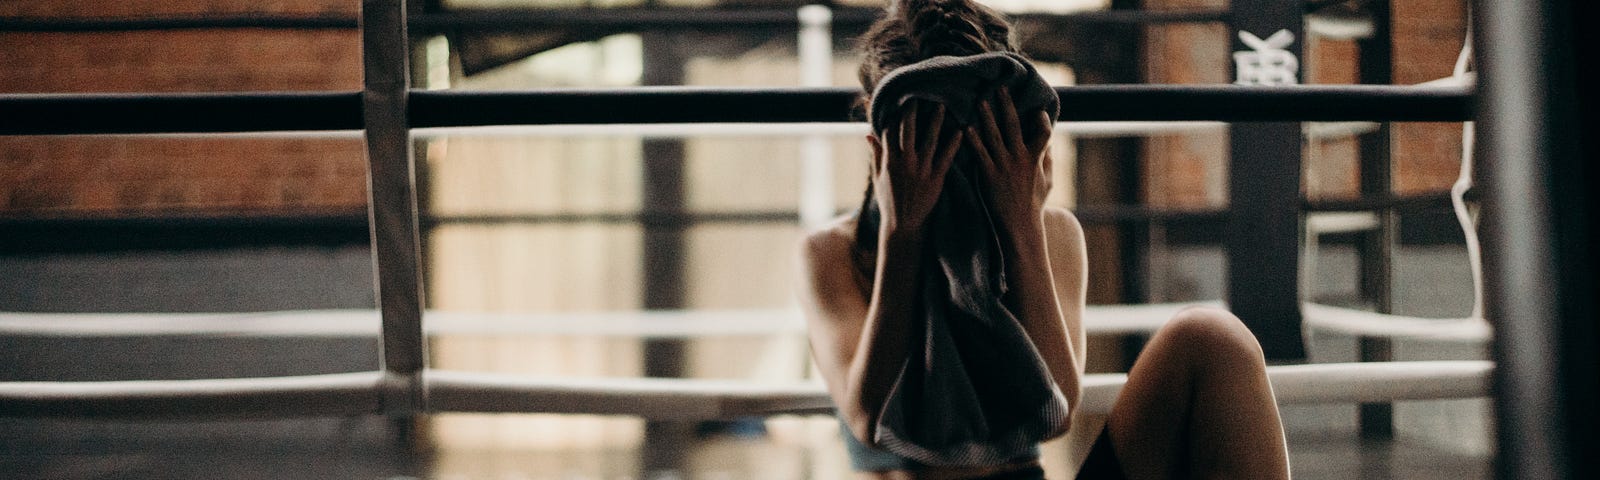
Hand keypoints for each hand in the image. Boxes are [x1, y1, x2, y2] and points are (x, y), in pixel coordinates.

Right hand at [868, 101, 964, 234]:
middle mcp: (905, 163)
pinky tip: (960, 130)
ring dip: (935, 121)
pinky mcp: (936, 179)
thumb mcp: (878, 177)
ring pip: (929, 140)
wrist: (903, 225)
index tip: (899, 99)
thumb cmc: (889, 201)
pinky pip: (946, 158)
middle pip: (908, 131)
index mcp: (890, 161)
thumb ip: (876, 154)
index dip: (894, 115)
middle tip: (919, 93)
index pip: (890, 132)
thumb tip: (868, 134)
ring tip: (941, 105)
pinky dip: (953, 144)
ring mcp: (921, 171)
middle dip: (913, 111)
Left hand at [966, 86, 1053, 228]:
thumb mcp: (1048, 182)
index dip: (1042, 120)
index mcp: (1036, 159)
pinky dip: (973, 140)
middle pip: (1014, 126)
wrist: (1019, 226)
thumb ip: (1048, 161)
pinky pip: (980, 154)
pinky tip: (966, 128)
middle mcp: (1020, 159)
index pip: (1044, 133)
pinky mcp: (988, 176)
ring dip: (987, 117)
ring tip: (980, 101)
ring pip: (994, 135)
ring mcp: (1003, 166)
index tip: (1038, 110)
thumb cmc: (1034, 205)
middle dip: (1007, 105)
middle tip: (1001, 88)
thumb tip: (1050, 145)